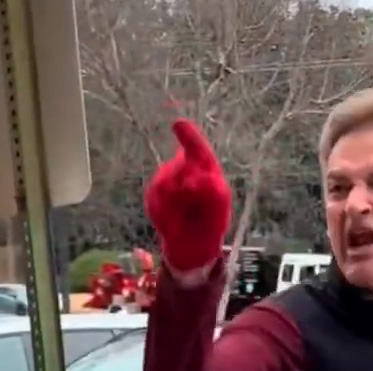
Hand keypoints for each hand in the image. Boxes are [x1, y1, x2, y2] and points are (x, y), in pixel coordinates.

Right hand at [145, 119, 231, 272]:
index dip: (188, 136)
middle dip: (186, 185)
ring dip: (176, 204)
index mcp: (204, 167)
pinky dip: (164, 213)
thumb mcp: (219, 203)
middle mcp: (184, 168)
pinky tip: (172, 222)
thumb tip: (189, 182)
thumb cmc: (211, 221)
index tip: (178, 124)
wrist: (192, 244)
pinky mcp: (153, 194)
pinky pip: (156, 200)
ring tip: (184, 217)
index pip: (197, 149)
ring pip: (165, 184)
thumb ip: (210, 187)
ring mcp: (166, 179)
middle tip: (194, 202)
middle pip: (180, 168)